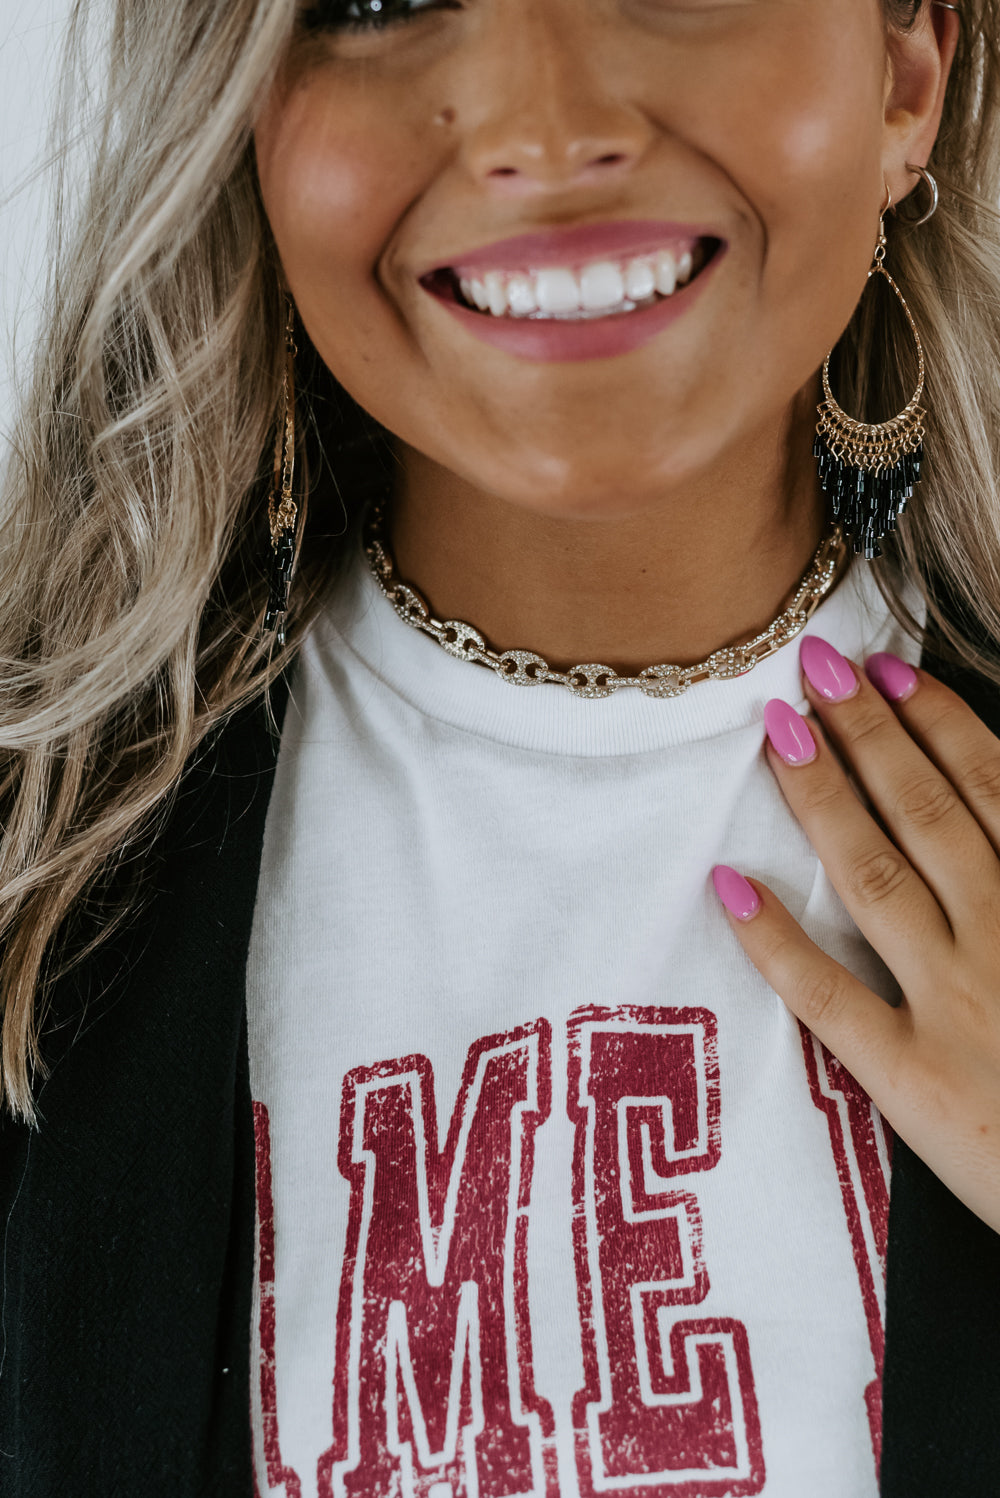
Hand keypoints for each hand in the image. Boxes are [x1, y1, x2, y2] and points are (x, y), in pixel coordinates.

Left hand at [712, 633, 999, 1233]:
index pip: (994, 790)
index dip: (939, 722)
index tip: (890, 670)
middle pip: (926, 814)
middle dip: (868, 732)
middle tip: (814, 666)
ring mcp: (955, 1008)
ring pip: (878, 877)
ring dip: (825, 798)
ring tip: (781, 731)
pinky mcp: (912, 1083)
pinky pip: (830, 1001)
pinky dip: (777, 942)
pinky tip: (730, 885)